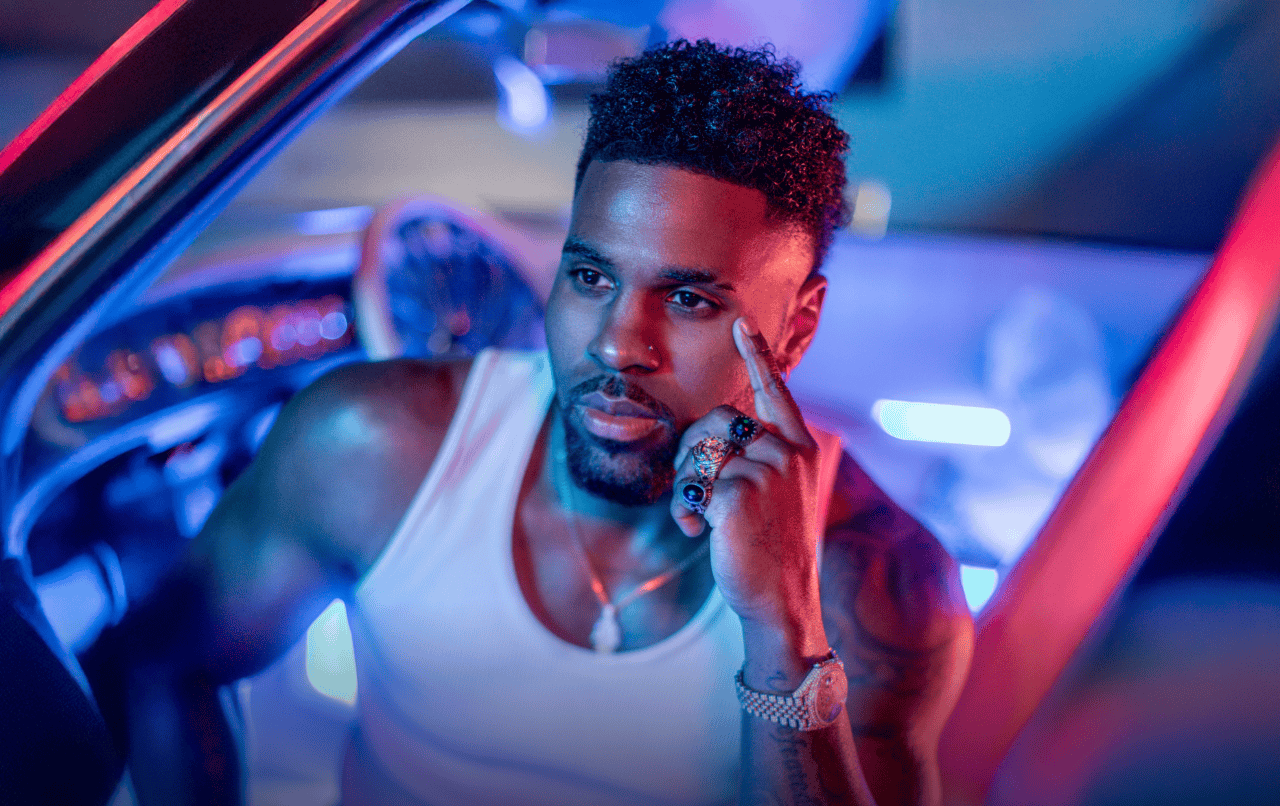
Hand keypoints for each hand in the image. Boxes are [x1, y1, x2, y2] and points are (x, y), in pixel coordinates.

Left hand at [670, 318, 828, 670]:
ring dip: (685, 489)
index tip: (742, 323)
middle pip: (714, 424)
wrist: (781, 601)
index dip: (758, 355)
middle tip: (694, 496)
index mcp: (799, 449)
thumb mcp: (774, 496)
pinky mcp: (738, 493)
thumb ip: (757, 460)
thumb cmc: (771, 550)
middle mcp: (787, 453)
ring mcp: (766, 472)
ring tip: (700, 521)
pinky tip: (700, 532)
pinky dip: (685, 510)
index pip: (774, 392)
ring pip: (697, 455)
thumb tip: (716, 435)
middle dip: (690, 456)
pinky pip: (692, 485)